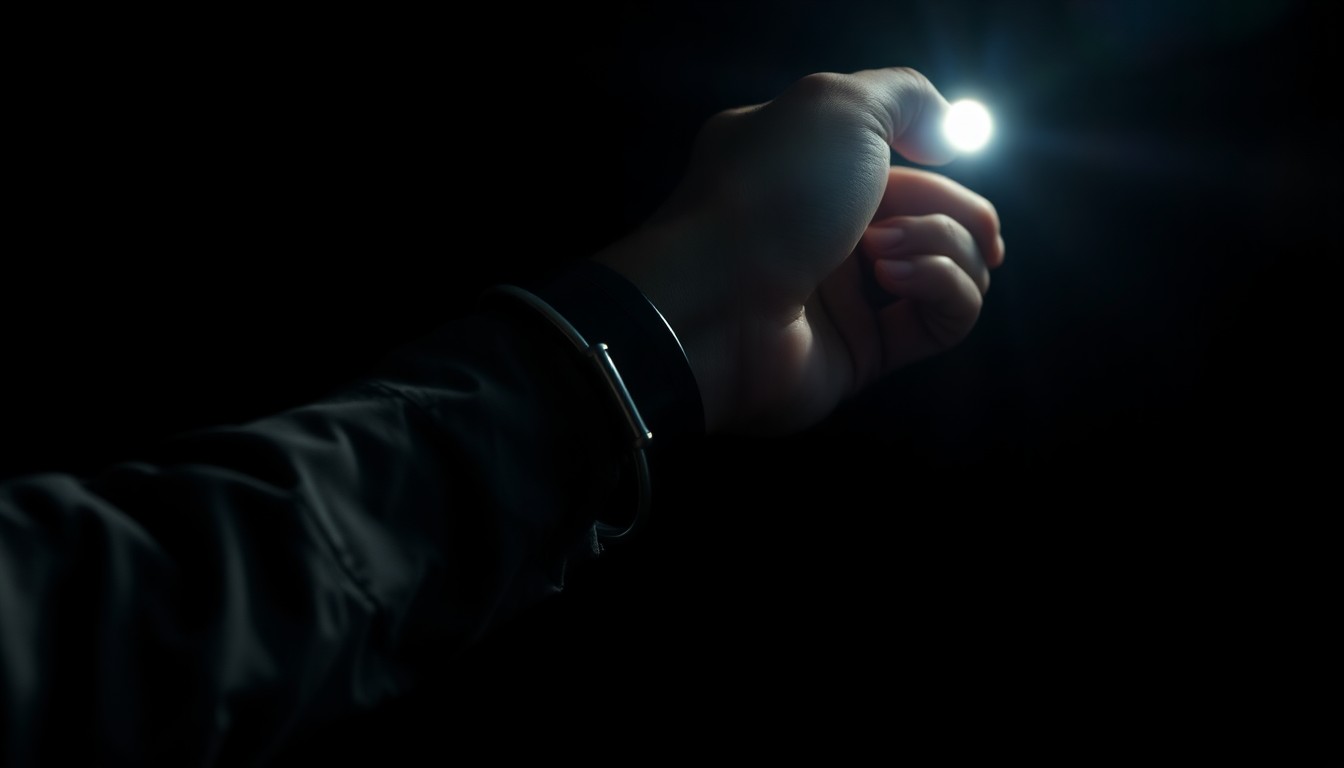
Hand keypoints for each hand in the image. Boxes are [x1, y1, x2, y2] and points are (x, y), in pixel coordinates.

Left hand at [598, 67, 1004, 433]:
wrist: (713, 303)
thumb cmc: (768, 194)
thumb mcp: (838, 105)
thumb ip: (905, 98)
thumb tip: (949, 131)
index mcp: (810, 172)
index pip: (902, 163)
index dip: (939, 162)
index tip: (952, 157)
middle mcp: (827, 232)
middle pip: (938, 214)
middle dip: (955, 209)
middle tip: (930, 218)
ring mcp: (846, 296)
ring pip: (952, 265)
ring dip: (944, 246)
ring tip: (880, 253)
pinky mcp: (866, 353)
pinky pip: (944, 320)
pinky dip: (945, 290)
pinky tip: (898, 280)